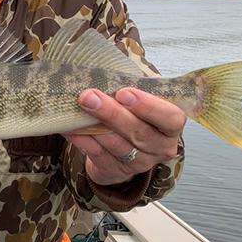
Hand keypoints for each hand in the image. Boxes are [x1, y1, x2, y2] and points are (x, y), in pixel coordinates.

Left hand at [64, 88, 185, 185]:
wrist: (126, 145)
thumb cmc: (136, 114)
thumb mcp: (142, 100)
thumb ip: (133, 88)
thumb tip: (106, 70)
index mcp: (171, 127)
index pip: (170, 119)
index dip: (149, 106)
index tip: (124, 92)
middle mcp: (160, 147)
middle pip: (139, 132)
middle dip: (112, 113)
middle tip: (90, 96)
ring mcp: (139, 163)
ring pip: (117, 145)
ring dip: (94, 126)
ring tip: (79, 107)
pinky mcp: (116, 171)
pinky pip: (97, 154)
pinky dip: (82, 139)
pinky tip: (70, 127)